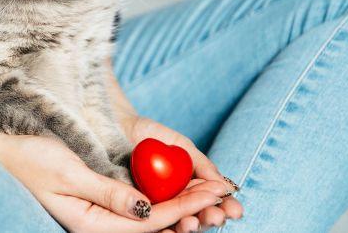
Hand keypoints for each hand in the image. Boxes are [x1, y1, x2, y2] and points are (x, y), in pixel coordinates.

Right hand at [0, 122, 223, 232]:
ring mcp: (101, 206)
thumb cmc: (28, 152)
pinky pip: (140, 198)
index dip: (184, 207)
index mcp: (89, 224)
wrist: (3, 137)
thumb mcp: (67, 172)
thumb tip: (147, 212)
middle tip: (225, 191)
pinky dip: (165, 191)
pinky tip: (184, 182)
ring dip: (183, 202)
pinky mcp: (101, 191)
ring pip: (151, 213)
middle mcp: (98, 220)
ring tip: (213, 189)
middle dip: (192, 208)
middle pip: (155, 223)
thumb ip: (107, 193)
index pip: (148, 222)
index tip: (213, 190)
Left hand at [125, 116, 243, 231]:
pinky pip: (147, 221)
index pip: (209, 202)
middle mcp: (173, 200)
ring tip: (191, 223)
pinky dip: (160, 226)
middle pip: (195, 215)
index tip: (234, 210)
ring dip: (187, 225)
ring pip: (173, 222)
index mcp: (188, 186)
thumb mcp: (179, 145)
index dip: (224, 208)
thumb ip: (201, 163)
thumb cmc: (147, 133)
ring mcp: (152, 205)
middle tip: (216, 217)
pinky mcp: (131, 209)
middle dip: (208, 218)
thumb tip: (226, 186)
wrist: (113, 124)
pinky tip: (171, 226)